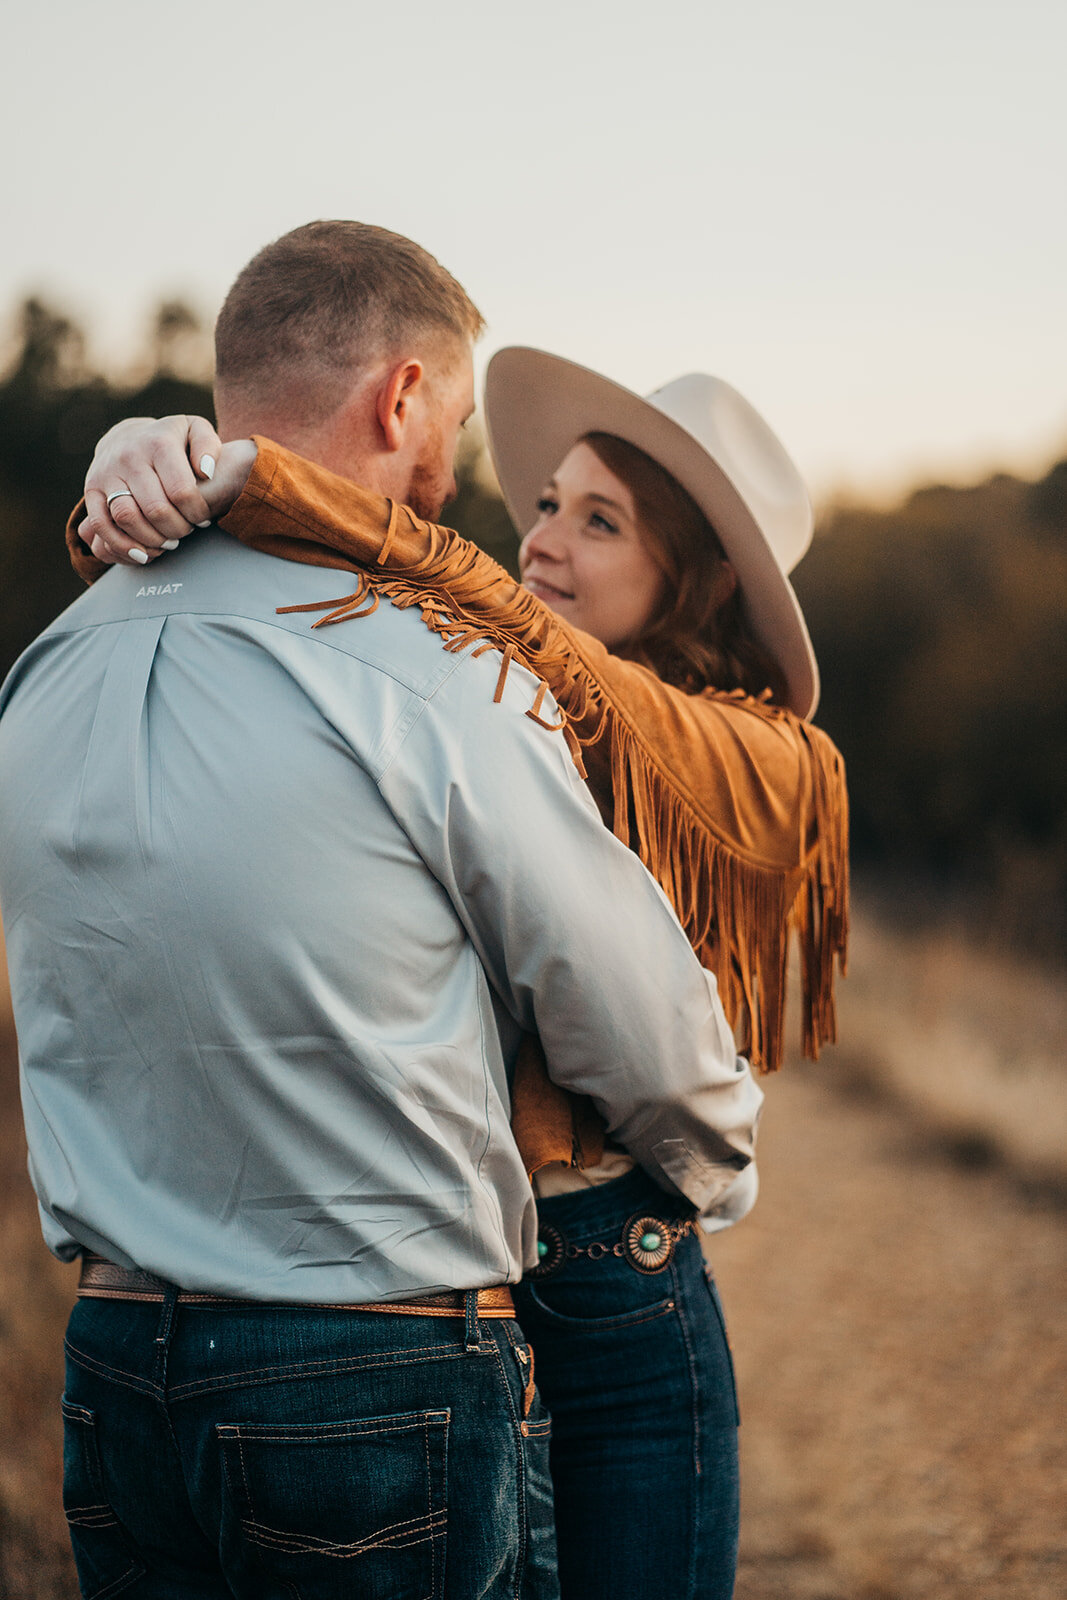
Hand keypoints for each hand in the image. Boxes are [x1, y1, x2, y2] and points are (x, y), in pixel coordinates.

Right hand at [77, 417, 255, 566]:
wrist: (127, 436)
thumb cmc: (170, 441)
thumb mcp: (195, 431)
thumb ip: (208, 446)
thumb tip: (206, 471)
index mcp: (158, 443)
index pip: (181, 491)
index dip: (197, 513)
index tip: (203, 518)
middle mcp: (129, 456)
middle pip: (156, 509)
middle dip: (178, 529)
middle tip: (186, 531)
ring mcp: (106, 473)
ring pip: (127, 518)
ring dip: (153, 539)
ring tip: (168, 541)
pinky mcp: (91, 490)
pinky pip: (100, 524)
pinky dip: (121, 545)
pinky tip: (142, 553)